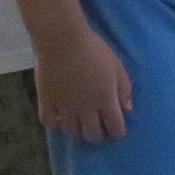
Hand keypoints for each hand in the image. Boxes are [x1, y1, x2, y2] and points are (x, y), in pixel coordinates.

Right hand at [37, 23, 133, 141]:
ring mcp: (64, 106)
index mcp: (105, 100)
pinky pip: (49, 122)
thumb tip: (127, 109)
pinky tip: (60, 116)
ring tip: (80, 122)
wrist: (61, 39)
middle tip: (98, 128)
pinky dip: (55, 123)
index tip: (116, 129)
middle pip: (93, 135)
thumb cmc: (93, 49)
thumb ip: (124, 89)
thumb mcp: (117, 66)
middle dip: (98, 135)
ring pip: (72, 131)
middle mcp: (85, 108)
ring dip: (78, 130)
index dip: (117, 132)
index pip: (115, 129)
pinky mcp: (46, 100)